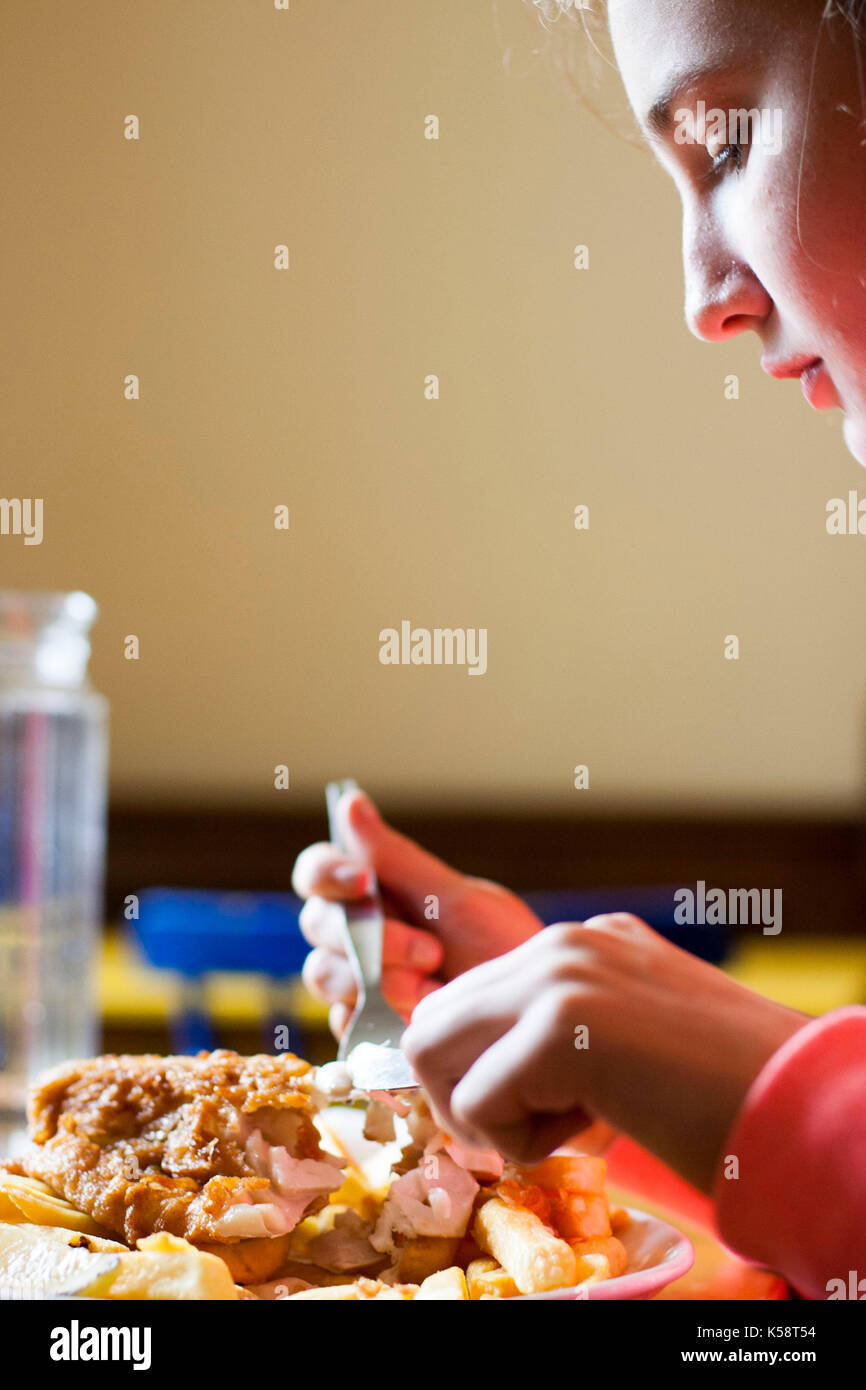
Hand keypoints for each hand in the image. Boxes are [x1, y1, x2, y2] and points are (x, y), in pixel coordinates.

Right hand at [291, 789, 541, 1038]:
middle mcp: (355, 934)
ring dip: (380, 979)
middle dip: (373, 938)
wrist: (532, 1014)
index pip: (316, 871)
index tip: (365, 881)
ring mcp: (356, 982)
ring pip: (323, 973)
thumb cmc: (501, 947)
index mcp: (372, 893)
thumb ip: (398, 859)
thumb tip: (350, 801)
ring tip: (435, 989)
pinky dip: (382, 1018)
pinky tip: (423, 1018)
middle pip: (316, 924)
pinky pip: (344, 1021)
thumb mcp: (456, 900)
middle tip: (431, 952)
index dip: (327, 873)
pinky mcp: (363, 1029)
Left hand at [401, 913, 808, 1192]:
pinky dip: (523, 1146)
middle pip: (431, 1020)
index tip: (525, 1116)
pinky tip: (598, 1131)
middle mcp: (562, 942)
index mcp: (581, 942)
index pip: (467, 1001)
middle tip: (526, 1135)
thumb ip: (560, 1034)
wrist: (798, 1105)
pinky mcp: (558, 1028)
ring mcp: (558, 975)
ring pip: (434, 1052)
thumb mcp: (631, 1039)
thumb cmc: (726, 1091)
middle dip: (457, 1096)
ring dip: (484, 1117)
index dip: (473, 1073)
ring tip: (565, 1128)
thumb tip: (477, 1081)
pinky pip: (476, 1107)